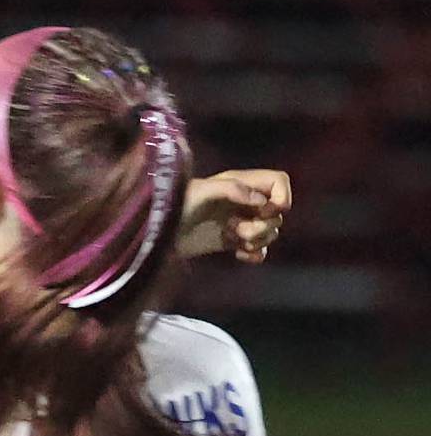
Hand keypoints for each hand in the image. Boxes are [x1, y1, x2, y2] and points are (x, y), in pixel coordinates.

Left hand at [177, 169, 291, 261]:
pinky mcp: (232, 241)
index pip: (278, 181)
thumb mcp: (200, 191)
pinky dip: (255, 254)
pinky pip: (260, 250)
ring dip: (256, 239)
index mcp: (239, 183)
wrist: (155, 233)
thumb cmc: (173, 205)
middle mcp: (243, 201)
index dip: (280, 197)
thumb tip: (261, 202)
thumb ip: (231, 189)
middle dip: (262, 225)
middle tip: (234, 228)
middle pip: (277, 213)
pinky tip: (238, 254)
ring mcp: (239, 221)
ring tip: (231, 237)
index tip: (263, 211)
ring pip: (271, 232)